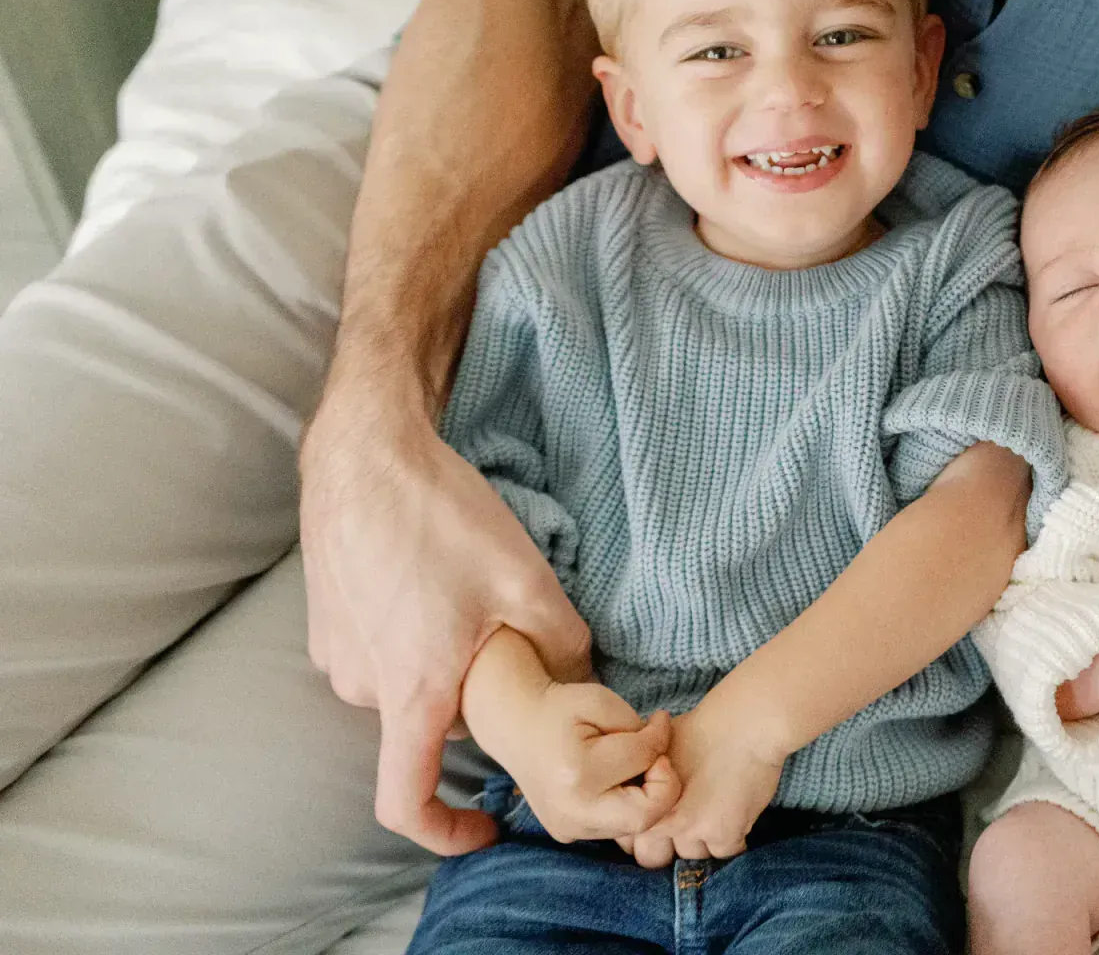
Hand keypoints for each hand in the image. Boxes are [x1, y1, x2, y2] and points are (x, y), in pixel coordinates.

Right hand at [299, 389, 591, 853]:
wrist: (364, 454)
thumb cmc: (441, 516)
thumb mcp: (527, 580)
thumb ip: (563, 645)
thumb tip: (585, 681)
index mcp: (411, 691)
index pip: (407, 801)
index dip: (444, 831)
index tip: (483, 829)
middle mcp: (364, 688)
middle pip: (430, 726)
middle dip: (472, 700)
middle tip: (507, 642)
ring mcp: (338, 658)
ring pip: (409, 685)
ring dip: (444, 662)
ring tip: (469, 596)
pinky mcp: (326, 626)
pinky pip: (382, 653)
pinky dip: (415, 637)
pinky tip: (435, 581)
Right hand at [505, 695, 680, 844]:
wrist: (516, 726)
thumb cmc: (561, 709)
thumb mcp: (602, 702)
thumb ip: (639, 731)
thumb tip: (664, 757)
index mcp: (579, 774)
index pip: (645, 762)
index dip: (661, 738)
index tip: (659, 720)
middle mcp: (571, 812)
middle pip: (646, 816)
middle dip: (664, 786)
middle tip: (655, 758)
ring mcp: (567, 829)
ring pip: (633, 826)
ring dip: (646, 797)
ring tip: (633, 765)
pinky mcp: (568, 834)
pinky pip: (616, 827)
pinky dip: (627, 805)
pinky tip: (617, 780)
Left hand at [629, 700, 787, 866]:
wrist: (745, 724)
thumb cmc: (703, 728)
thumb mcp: (658, 748)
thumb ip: (644, 776)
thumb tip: (637, 786)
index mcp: (639, 800)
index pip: (628, 840)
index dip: (644, 829)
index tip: (661, 817)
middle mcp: (659, 821)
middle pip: (654, 858)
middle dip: (667, 846)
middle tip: (685, 824)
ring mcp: (691, 832)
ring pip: (692, 857)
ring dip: (702, 842)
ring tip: (715, 816)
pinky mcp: (724, 836)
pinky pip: (724, 855)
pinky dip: (732, 840)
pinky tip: (736, 819)